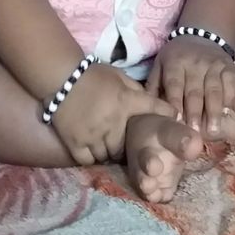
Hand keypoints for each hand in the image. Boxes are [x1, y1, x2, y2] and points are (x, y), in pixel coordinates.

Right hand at [52, 64, 175, 165]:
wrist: (61, 76)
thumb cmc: (92, 75)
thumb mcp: (118, 76)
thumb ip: (135, 90)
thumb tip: (150, 101)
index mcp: (126, 102)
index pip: (155, 109)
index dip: (167, 114)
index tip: (173, 119)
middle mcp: (114, 122)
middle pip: (130, 144)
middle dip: (130, 144)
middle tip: (128, 143)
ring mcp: (94, 135)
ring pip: (110, 155)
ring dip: (111, 152)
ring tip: (110, 146)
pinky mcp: (76, 143)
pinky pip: (90, 160)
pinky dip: (93, 157)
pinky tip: (93, 149)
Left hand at [146, 38, 234, 135]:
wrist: (199, 36)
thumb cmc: (175, 58)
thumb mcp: (160, 65)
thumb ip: (153, 86)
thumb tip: (145, 108)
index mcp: (174, 62)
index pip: (174, 85)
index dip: (175, 103)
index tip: (176, 123)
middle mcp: (194, 63)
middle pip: (195, 91)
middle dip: (195, 113)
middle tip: (194, 133)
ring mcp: (213, 64)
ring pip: (214, 90)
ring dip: (214, 111)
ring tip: (213, 131)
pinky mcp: (228, 67)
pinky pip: (231, 84)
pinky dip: (229, 100)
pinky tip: (227, 114)